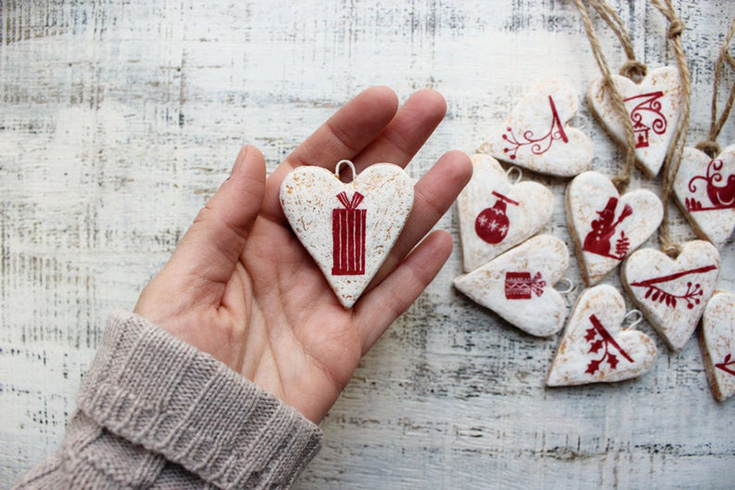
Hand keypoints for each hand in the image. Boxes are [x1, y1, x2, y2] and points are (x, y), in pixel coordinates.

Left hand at [134, 87, 471, 422]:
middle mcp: (298, 260)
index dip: (346, 133)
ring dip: (420, 204)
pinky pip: (388, 303)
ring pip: (383, 243)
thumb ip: (225, 217)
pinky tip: (441, 240)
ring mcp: (327, 299)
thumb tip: (251, 153)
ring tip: (456, 166)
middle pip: (355, 195)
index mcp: (255, 236)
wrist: (192, 432)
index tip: (382, 101)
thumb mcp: (186, 278)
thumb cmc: (172, 356)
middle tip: (431, 110)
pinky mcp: (346, 342)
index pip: (308, 171)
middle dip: (394, 151)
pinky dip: (415, 274)